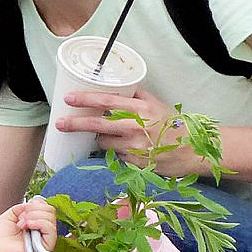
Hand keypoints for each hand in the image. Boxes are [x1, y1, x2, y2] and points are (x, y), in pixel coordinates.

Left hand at [0, 198, 59, 251]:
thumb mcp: (8, 216)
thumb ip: (22, 208)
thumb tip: (34, 202)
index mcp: (32, 224)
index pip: (45, 208)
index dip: (36, 204)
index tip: (24, 208)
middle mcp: (40, 231)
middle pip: (50, 211)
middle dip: (34, 209)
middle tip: (21, 218)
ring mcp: (43, 239)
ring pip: (51, 218)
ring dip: (33, 216)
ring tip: (21, 224)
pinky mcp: (45, 247)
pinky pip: (51, 229)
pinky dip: (38, 223)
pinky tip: (27, 227)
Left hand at [55, 87, 205, 176]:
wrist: (192, 151)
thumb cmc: (174, 125)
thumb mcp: (157, 105)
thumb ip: (137, 96)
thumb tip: (118, 86)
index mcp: (140, 110)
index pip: (107, 102)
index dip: (85, 100)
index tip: (69, 99)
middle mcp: (135, 129)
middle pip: (97, 125)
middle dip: (75, 124)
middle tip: (59, 123)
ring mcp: (133, 148)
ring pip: (104, 143)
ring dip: (102, 139)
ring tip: (115, 136)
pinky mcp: (133, 164)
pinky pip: (115, 156)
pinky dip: (116, 152)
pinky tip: (129, 149)